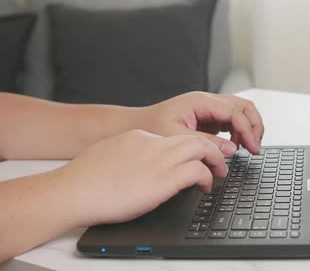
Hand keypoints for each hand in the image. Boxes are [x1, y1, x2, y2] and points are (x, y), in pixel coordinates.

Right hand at [53, 129, 226, 226]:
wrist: (73, 190)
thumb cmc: (82, 180)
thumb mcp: (107, 155)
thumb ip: (125, 155)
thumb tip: (133, 165)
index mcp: (139, 137)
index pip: (173, 138)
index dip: (188, 150)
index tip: (193, 159)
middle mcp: (153, 143)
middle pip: (194, 137)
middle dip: (211, 149)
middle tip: (219, 162)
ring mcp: (160, 158)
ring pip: (203, 148)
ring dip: (215, 161)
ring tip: (219, 174)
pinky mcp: (165, 177)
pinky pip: (199, 171)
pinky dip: (207, 177)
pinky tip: (205, 188)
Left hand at [135, 92, 264, 155]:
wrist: (136, 125)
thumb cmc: (150, 128)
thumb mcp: (177, 138)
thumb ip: (206, 143)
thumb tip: (232, 149)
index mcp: (200, 101)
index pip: (235, 112)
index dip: (247, 130)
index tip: (252, 148)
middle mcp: (207, 101)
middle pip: (244, 106)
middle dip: (254, 126)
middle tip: (255, 147)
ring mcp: (209, 108)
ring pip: (241, 111)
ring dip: (249, 127)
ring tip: (250, 147)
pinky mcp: (209, 118)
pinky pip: (232, 120)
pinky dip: (240, 131)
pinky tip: (238, 146)